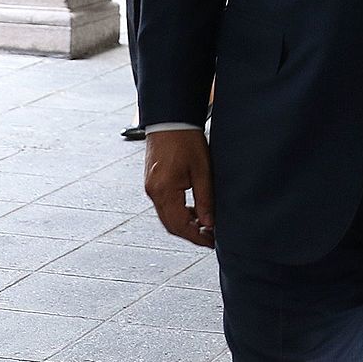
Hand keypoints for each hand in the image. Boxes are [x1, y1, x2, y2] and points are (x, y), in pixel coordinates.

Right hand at [144, 128, 214, 247]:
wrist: (170, 119)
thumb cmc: (186, 139)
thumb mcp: (202, 170)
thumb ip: (205, 199)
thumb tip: (209, 223)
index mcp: (164, 190)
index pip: (179, 225)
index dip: (196, 237)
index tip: (211, 242)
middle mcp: (153, 191)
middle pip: (171, 225)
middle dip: (191, 234)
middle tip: (210, 238)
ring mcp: (151, 187)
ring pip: (167, 217)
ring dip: (185, 224)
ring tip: (206, 225)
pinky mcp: (153, 182)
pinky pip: (165, 205)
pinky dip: (179, 213)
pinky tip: (194, 210)